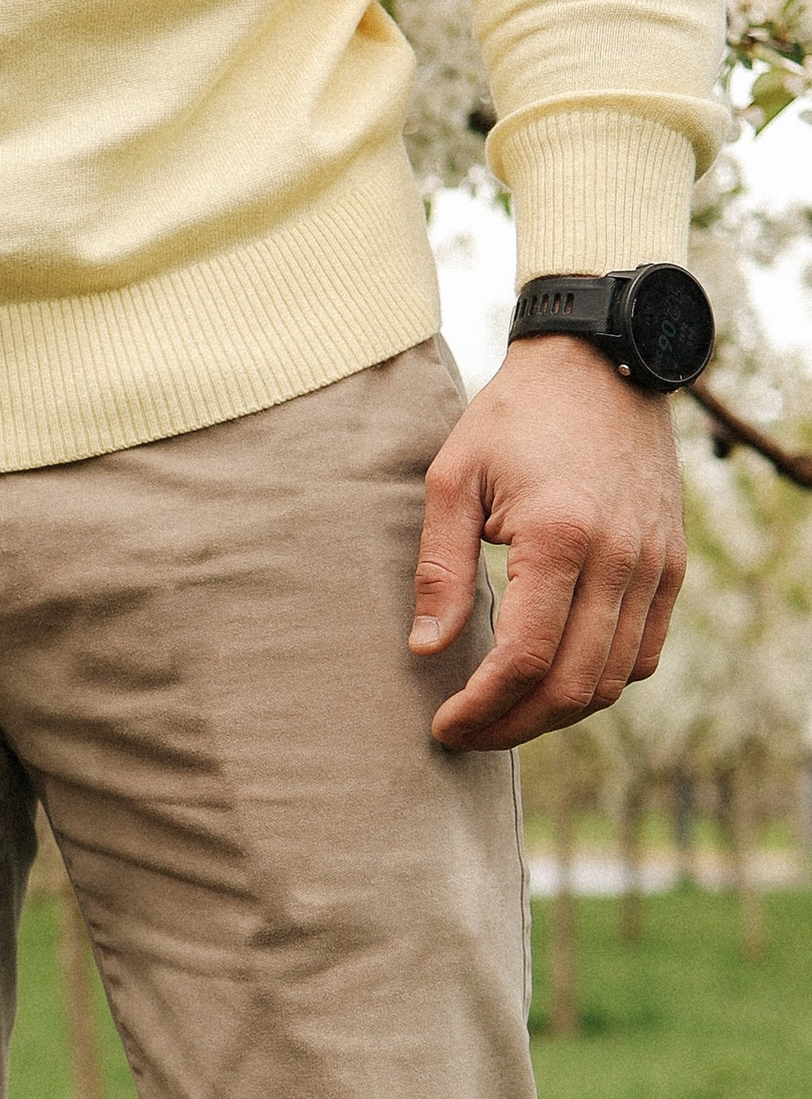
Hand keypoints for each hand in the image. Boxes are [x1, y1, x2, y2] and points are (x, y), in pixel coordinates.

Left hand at [410, 337, 686, 753]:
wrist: (600, 364)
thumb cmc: (514, 418)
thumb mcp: (453, 480)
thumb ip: (439, 569)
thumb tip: (427, 648)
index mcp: (559, 534)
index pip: (523, 658)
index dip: (480, 708)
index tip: (442, 726)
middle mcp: (620, 556)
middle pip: (571, 686)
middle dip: (511, 726)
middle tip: (465, 734)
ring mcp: (655, 563)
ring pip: (611, 681)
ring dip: (553, 714)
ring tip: (501, 714)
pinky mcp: (672, 565)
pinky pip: (643, 655)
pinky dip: (598, 683)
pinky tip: (551, 679)